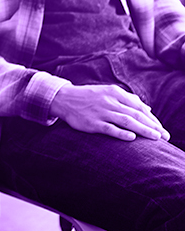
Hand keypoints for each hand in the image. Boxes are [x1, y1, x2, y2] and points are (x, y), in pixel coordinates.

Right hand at [50, 84, 169, 141]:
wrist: (64, 99)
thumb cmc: (88, 97)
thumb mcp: (107, 92)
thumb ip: (127, 99)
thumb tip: (146, 107)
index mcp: (114, 92)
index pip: (138, 106)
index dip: (152, 118)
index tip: (162, 129)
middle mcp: (109, 101)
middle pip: (136, 114)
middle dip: (153, 126)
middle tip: (165, 137)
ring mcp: (100, 112)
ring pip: (126, 121)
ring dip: (143, 130)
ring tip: (156, 138)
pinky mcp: (92, 122)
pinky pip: (109, 128)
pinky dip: (121, 133)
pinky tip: (132, 138)